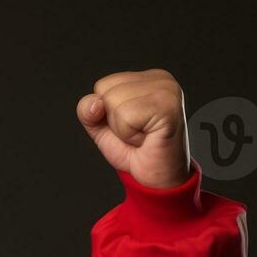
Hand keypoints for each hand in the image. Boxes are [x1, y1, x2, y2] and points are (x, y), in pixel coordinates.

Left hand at [78, 69, 191, 188]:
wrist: (156, 178)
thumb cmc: (134, 151)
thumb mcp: (102, 128)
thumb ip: (88, 111)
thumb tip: (93, 103)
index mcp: (146, 79)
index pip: (102, 85)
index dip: (106, 113)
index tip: (130, 125)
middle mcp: (160, 79)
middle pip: (106, 91)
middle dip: (113, 121)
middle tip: (137, 133)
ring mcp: (166, 90)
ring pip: (114, 102)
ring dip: (122, 129)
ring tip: (143, 135)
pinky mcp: (167, 106)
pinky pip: (126, 116)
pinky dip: (129, 135)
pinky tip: (147, 138)